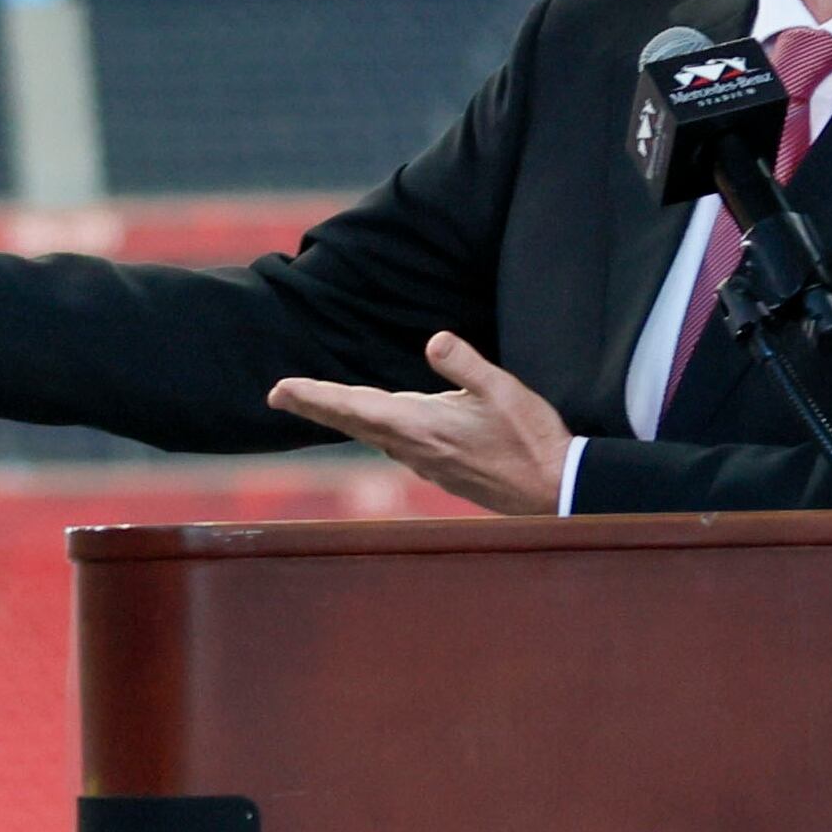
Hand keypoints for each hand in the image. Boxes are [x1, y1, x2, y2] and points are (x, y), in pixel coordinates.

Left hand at [267, 332, 574, 515]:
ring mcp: (426, 463)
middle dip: (315, 406)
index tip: (280, 391)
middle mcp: (414, 448)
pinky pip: (394, 445)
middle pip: (353, 422)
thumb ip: (464, 364)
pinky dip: (371, 429)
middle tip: (278, 394)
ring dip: (341, 418)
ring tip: (315, 403)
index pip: (355, 406)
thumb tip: (433, 341)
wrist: (554, 490)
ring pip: (372, 435)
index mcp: (422, 426)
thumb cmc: (531, 439)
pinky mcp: (440, 471)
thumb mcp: (502, 391)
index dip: (315, 397)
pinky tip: (372, 424)